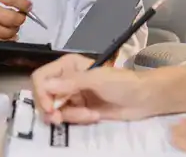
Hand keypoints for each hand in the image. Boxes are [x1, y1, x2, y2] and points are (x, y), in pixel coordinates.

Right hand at [0, 0, 29, 40]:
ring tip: (13, 23)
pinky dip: (6, 38)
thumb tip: (25, 1)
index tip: (28, 5)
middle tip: (21, 14)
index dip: (23, 3)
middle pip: (9, 18)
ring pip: (5, 32)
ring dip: (14, 29)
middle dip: (20, 17)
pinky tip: (7, 33)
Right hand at [31, 53, 149, 123]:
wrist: (143, 99)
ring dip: (69, 116)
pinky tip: (93, 117)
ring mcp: (72, 96)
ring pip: (55, 110)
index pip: (41, 78)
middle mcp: (66, 80)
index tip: (51, 108)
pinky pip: (67, 118)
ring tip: (89, 115)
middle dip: (52, 110)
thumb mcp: (96, 79)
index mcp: (67, 66)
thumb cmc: (122, 82)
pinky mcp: (79, 110)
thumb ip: (70, 83)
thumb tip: (44, 86)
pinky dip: (77, 120)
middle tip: (60, 120)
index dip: (41, 93)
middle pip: (44, 96)